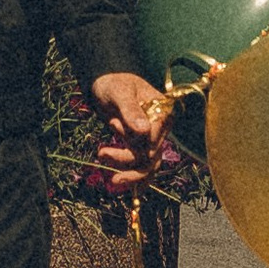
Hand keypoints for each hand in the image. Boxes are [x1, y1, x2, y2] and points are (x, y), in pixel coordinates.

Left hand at [88, 69, 173, 192]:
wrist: (105, 85)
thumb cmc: (114, 83)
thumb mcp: (120, 93)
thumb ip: (131, 111)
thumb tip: (144, 132)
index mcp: (162, 111)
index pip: (155, 136)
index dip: (137, 139)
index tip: (114, 124)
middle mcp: (161, 127)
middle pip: (152, 155)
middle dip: (129, 162)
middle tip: (105, 160)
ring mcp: (152, 138)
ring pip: (148, 165)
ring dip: (130, 173)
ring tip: (111, 175)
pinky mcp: (141, 146)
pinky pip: (142, 166)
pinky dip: (133, 177)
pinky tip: (122, 184)